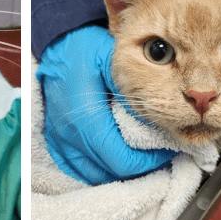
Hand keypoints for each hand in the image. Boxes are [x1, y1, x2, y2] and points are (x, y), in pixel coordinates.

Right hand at [36, 25, 175, 184]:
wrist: (59, 45)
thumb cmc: (87, 51)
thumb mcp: (116, 64)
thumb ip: (135, 93)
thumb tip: (160, 121)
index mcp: (86, 118)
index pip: (122, 160)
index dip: (149, 161)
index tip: (165, 148)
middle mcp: (69, 134)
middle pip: (109, 171)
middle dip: (137, 166)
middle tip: (157, 150)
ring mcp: (60, 138)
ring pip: (92, 174)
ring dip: (116, 169)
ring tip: (136, 154)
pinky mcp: (55, 138)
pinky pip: (75, 167)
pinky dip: (96, 167)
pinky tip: (111, 156)